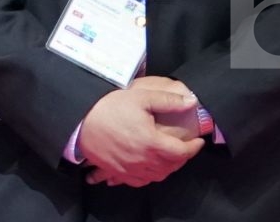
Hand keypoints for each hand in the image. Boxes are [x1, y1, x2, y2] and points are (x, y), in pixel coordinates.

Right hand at [76, 83, 203, 187]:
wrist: (80, 121)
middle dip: (182, 158)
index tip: (199, 141)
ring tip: (170, 158)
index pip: (182, 152)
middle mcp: (144, 160)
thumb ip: (168, 100)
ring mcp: (130, 169)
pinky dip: (150, 176)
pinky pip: (140, 181)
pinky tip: (150, 168)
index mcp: (153, 143)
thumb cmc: (109, 107)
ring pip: (158, 176)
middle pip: (172, 166)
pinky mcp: (118, 172)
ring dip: (168, 168)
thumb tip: (192, 102)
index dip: (194, 147)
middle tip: (185, 148)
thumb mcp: (140, 97)